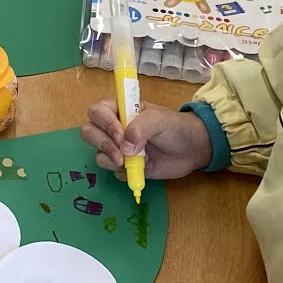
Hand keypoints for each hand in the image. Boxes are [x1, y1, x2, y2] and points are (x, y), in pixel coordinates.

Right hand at [82, 101, 212, 180]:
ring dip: (114, 160)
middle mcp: (113, 127)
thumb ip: (141, 128)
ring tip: (138, 162)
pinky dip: (124, 172)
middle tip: (122, 155)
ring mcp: (118, 147)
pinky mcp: (124, 165)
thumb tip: (125, 147)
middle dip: (104, 145)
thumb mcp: (160, 120)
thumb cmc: (175, 128)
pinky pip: (112, 171)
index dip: (105, 124)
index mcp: (120, 109)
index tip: (121, 135)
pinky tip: (142, 169)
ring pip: (99, 154)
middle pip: (90, 133)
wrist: (192, 150)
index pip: (97, 111)